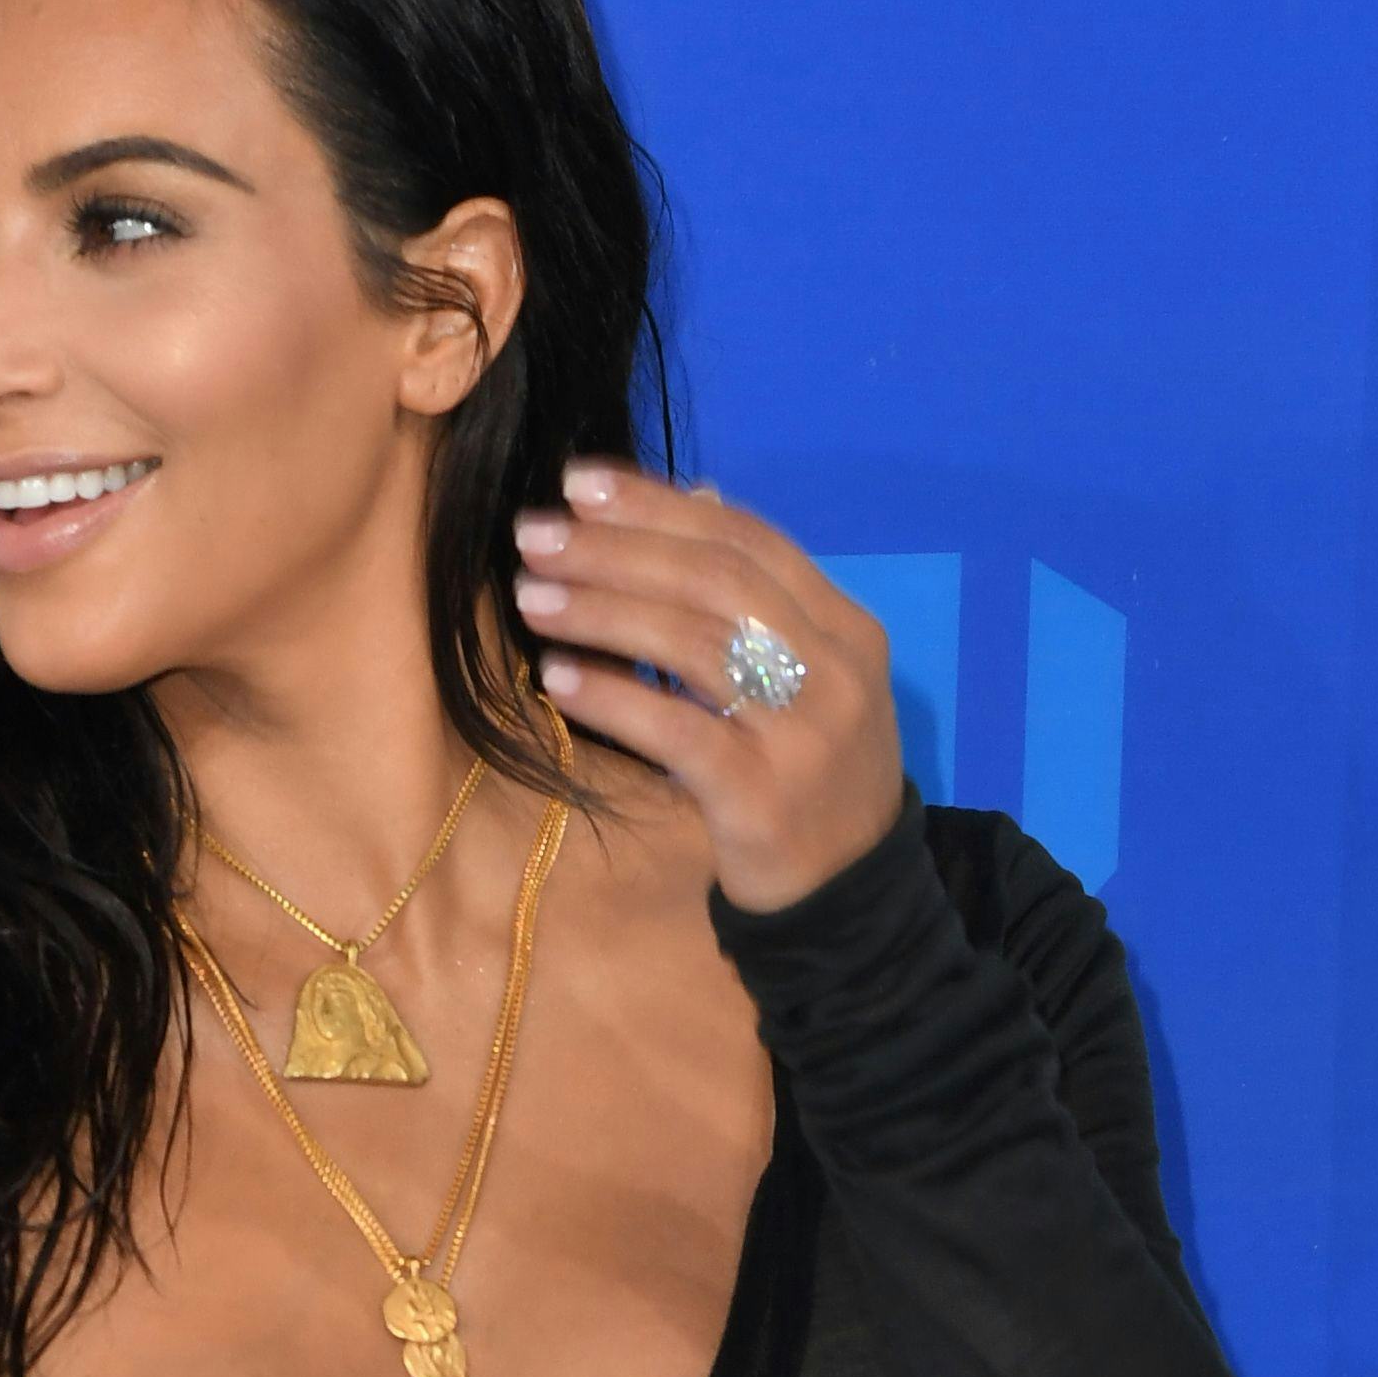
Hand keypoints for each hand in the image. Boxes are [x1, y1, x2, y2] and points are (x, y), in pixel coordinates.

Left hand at [512, 463, 904, 915]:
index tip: (580, 484)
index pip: (747, 540)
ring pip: (693, 646)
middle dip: (615, 549)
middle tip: (535, 534)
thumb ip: (755, 592)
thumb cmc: (803, 771)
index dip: (659, 506)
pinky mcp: (758, 795)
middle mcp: (832, 669)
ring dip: (601, 612)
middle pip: (714, 582)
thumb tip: (695, 493)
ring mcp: (801, 733)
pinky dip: (613, 698)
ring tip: (531, 595)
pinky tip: (556, 678)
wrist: (846, 892)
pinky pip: (676, 731)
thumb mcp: (800, 673)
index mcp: (844, 626)